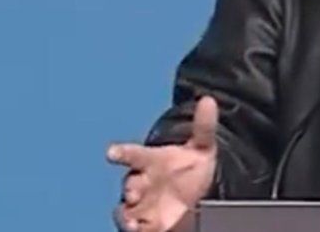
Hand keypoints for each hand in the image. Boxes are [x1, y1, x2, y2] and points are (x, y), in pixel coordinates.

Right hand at [107, 96, 218, 231]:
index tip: (111, 152)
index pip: (133, 154)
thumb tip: (208, 100)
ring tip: (132, 216)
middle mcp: (141, 182)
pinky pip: (132, 226)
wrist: (197, 200)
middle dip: (130, 187)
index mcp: (150, 161)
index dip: (121, 152)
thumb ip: (203, 127)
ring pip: (125, 207)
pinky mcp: (143, 223)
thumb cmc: (189, 171)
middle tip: (134, 191)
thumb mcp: (202, 149)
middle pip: (129, 183)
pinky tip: (137, 228)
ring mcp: (139, 204)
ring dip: (126, 212)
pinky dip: (132, 228)